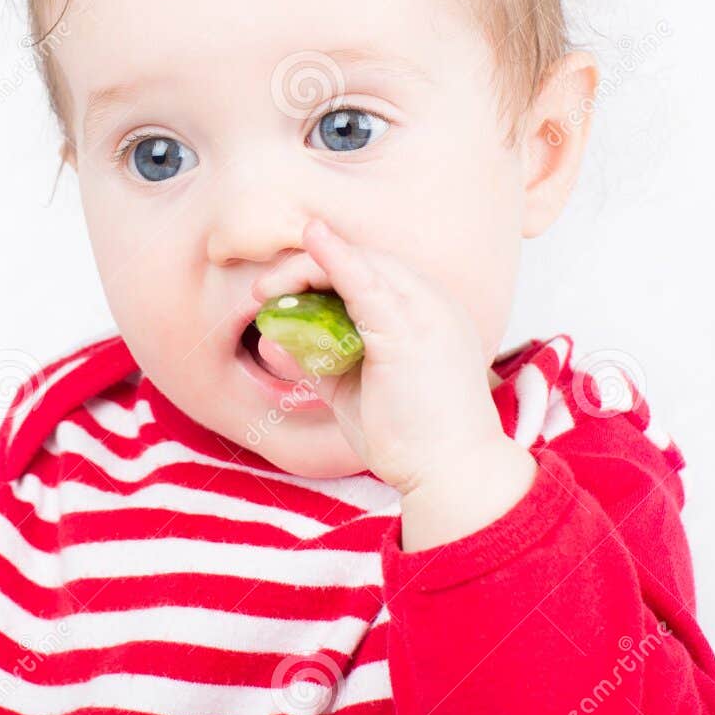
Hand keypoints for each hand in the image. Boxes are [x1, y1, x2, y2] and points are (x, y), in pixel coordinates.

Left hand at [252, 219, 536, 546]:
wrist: (451, 475)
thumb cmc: (409, 439)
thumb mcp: (353, 388)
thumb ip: (319, 360)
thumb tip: (274, 341)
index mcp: (425, 314)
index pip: (370, 275)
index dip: (324, 272)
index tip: (282, 291)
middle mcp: (431, 303)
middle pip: (363, 262)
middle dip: (307, 268)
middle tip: (263, 291)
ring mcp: (424, 311)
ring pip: (359, 265)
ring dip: (306, 269)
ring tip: (265, 290)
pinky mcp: (407, 327)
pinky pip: (365, 280)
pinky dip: (335, 258)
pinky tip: (311, 239)